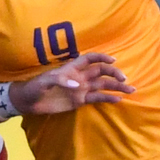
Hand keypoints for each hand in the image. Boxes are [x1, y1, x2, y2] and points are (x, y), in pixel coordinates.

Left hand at [14, 51, 133, 115]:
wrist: (29, 102)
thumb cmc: (35, 87)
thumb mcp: (45, 82)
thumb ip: (61, 80)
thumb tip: (76, 85)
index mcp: (73, 67)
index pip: (91, 59)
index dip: (102, 57)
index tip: (113, 61)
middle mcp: (80, 76)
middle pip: (101, 72)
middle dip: (114, 74)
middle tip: (124, 79)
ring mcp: (81, 89)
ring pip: (103, 85)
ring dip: (116, 87)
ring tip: (130, 90)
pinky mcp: (80, 101)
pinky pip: (97, 98)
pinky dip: (108, 98)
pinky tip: (118, 99)